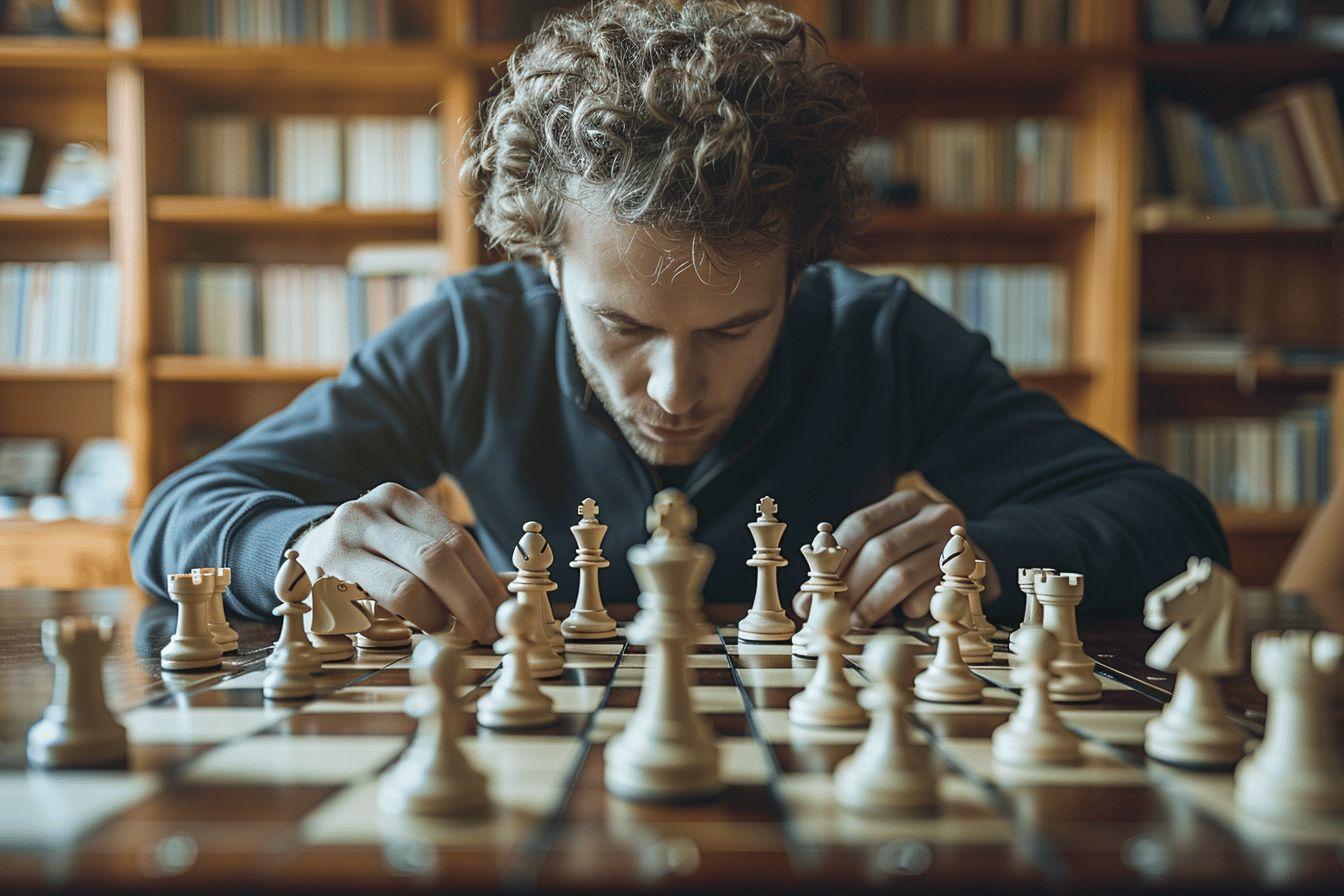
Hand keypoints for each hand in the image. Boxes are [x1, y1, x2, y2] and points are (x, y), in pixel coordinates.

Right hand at [293, 482, 507, 641]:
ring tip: (447, 628)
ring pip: (404, 589)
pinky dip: (399, 627)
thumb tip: (511, 590)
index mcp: (397, 498)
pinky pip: (373, 615)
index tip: (505, 612)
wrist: (303, 552)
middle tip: (487, 631)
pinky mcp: (320, 586)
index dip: (485, 579)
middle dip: (470, 601)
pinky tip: (408, 630)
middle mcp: (364, 514)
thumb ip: (456, 562)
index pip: (455, 539)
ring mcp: (338, 547)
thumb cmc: (374, 552)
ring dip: (436, 617)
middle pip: (434, 560)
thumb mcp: (410, 541)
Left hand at [791, 489, 998, 626]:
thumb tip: (803, 605)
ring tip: (855, 623)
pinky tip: (896, 617)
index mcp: (905, 501)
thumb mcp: (886, 545)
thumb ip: (847, 565)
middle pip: (880, 550)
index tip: (813, 590)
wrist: (978, 560)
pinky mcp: (967, 573)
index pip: (860, 525)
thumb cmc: (916, 554)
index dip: (833, 559)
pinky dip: (906, 609)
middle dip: (850, 587)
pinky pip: (928, 595)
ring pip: (902, 575)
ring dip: (873, 604)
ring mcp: (954, 543)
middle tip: (831, 614)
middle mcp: (933, 514)